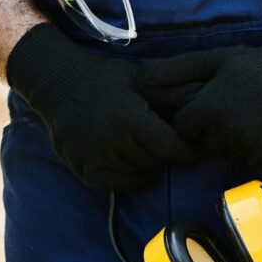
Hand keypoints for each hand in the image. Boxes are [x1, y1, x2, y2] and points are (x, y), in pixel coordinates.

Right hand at [5, 23, 186, 191]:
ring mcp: (95, 158)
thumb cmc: (104, 78)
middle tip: (160, 139)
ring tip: (138, 144)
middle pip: (156, 162)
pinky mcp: (81, 168)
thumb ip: (170, 93)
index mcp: (131, 120)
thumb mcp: (139, 78)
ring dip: (144, 163)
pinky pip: (115, 184)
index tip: (194, 147)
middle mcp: (113, 143)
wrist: (56, 81)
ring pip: (137, 174)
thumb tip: (205, 102)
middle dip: (163, 152)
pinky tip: (125, 158)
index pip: (172, 148)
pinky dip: (126, 176)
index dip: (187, 149)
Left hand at [135, 6, 261, 171]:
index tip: (205, 107)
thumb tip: (140, 78)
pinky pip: (252, 162)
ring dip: (233, 143)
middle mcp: (230, 134)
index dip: (191, 119)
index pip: (183, 131)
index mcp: (212, 110)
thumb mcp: (214, 60)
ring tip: (249, 117)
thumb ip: (176, 70)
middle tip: (229, 111)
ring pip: (228, 156)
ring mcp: (253, 150)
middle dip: (211, 133)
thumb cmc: (254, 65)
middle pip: (204, 147)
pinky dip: (254, 151)